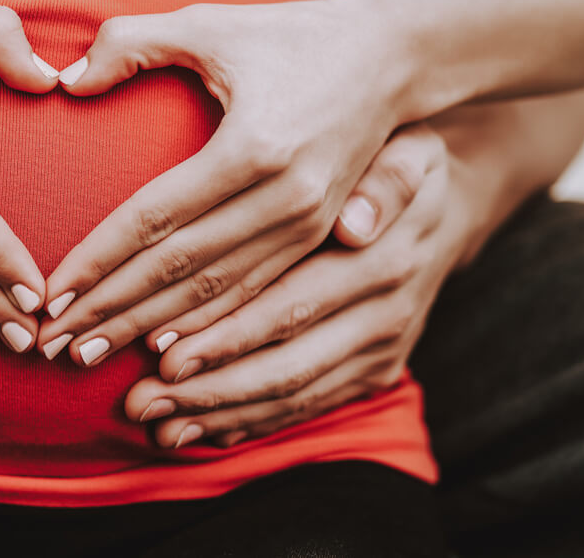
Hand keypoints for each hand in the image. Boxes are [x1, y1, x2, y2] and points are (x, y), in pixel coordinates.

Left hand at [37, 0, 405, 363]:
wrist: (395, 57)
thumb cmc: (291, 34)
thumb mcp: (210, 23)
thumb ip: (131, 42)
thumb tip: (65, 81)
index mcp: (253, 147)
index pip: (153, 219)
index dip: (97, 261)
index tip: (50, 295)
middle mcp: (285, 197)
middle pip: (178, 269)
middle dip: (110, 311)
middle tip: (51, 344)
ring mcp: (307, 224)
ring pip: (212, 293)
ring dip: (146, 328)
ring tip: (88, 353)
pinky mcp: (316, 236)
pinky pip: (249, 293)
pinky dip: (201, 324)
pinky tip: (159, 348)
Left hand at [122, 126, 465, 447]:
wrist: (444, 208)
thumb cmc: (391, 162)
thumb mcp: (404, 151)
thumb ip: (385, 180)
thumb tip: (356, 223)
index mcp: (385, 258)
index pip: (291, 306)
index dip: (226, 336)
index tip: (161, 354)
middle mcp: (387, 313)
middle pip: (286, 366)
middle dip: (207, 390)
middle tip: (139, 403)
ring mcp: (383, 349)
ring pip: (293, 395)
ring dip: (220, 415)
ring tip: (156, 428)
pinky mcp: (375, 372)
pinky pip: (309, 406)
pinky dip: (254, 422)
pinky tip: (201, 432)